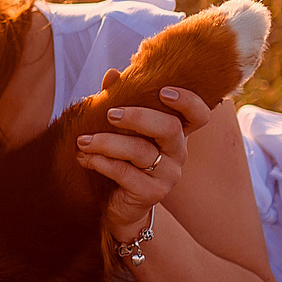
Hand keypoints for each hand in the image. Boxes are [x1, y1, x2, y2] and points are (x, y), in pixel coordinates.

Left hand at [78, 81, 212, 234]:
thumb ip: (119, 101)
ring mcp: (167, 175)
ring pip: (140, 151)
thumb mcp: (120, 130)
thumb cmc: (121, 161)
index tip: (163, 90)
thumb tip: (113, 74)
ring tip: (82, 140)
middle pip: (170, 128)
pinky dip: (101, 162)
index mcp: (175, 134)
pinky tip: (85, 158)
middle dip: (138, 116)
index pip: (199, 116)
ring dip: (106, 142)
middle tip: (110, 113)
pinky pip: (125, 173)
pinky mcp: (151, 193)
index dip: (188, 101)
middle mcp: (177, 153)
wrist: (119, 208)